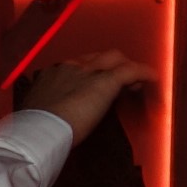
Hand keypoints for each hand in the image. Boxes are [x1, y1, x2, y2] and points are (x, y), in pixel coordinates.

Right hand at [21, 51, 152, 144]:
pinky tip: (152, 77)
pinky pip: (130, 70)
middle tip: (118, 82)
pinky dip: (143, 72)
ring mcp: (88, 72)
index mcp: (52, 74)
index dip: (89, 73)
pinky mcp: (107, 81)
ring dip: (124, 68)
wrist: (41, 129)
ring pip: (113, 59)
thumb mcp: (37, 110)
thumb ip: (47, 106)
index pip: (76, 66)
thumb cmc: (35, 126)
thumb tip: (52, 114)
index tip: (93, 85)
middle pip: (96, 57)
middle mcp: (70, 67)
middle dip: (108, 66)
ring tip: (134, 82)